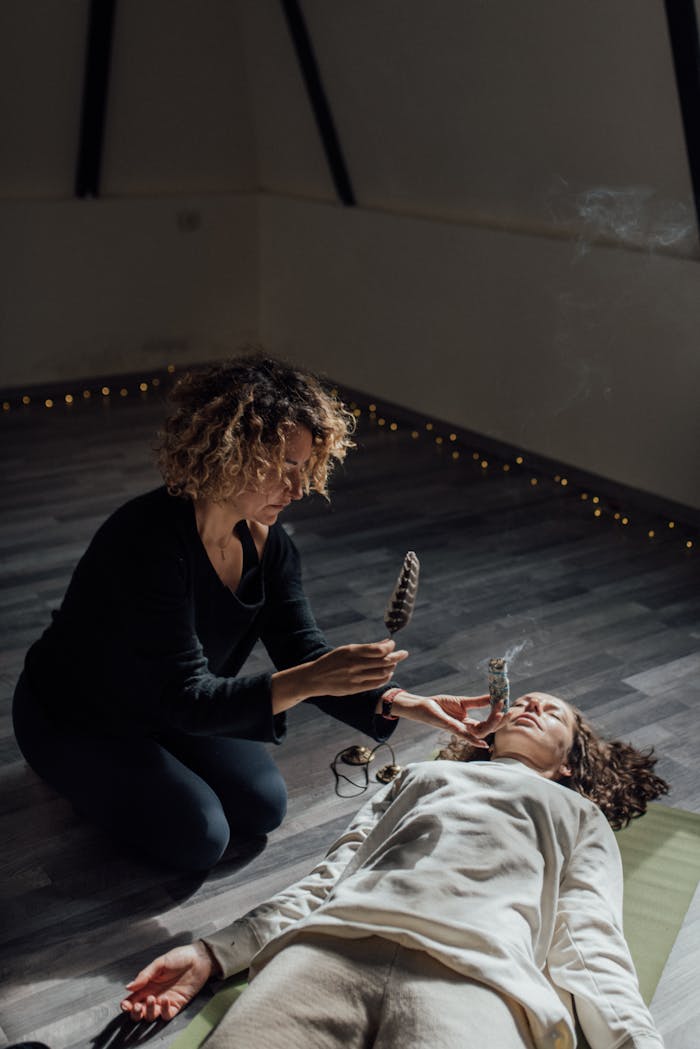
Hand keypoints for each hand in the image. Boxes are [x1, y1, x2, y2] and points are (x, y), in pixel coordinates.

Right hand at [120, 942, 215, 1022]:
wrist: (199, 958)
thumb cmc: (179, 957)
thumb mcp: (160, 963)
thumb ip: (144, 975)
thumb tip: (128, 987)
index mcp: (147, 985)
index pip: (133, 999)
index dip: (127, 1005)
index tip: (125, 1005)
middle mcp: (154, 995)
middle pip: (140, 1012)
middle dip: (135, 1013)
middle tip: (136, 1007)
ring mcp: (165, 1002)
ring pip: (152, 1015)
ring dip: (149, 1011)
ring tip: (152, 999)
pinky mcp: (177, 1005)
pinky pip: (167, 1015)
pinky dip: (164, 1011)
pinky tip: (166, 1000)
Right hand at [272, 639, 407, 711]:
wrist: (315, 678)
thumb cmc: (332, 661)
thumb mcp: (346, 650)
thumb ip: (367, 648)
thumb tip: (386, 642)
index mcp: (352, 652)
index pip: (379, 650)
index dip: (390, 646)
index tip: (393, 644)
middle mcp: (355, 665)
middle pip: (384, 661)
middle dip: (397, 656)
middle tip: (403, 653)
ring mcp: (355, 678)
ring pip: (382, 673)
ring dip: (392, 667)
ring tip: (394, 664)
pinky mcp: (355, 688)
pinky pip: (376, 684)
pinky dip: (385, 678)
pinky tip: (387, 674)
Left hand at [387, 691, 502, 745]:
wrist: (423, 705)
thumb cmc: (441, 705)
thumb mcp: (462, 702)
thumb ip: (478, 702)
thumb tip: (494, 697)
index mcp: (469, 724)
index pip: (488, 723)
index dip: (498, 716)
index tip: (506, 706)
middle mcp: (465, 729)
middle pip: (487, 730)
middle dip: (499, 722)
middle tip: (509, 712)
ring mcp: (458, 729)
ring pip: (479, 732)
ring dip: (490, 724)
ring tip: (499, 714)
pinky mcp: (449, 726)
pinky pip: (463, 734)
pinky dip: (473, 739)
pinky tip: (482, 742)